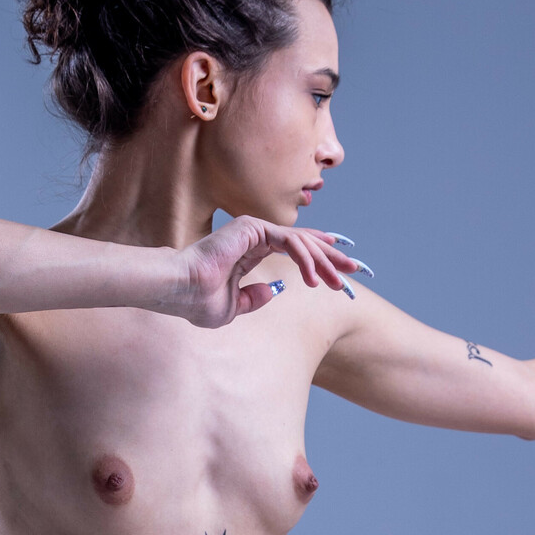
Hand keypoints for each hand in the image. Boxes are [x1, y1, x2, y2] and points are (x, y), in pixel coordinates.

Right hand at [171, 216, 360, 327]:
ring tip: (337, 283)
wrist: (180, 291)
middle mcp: (255, 236)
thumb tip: (275, 290)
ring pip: (301, 241)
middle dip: (331, 257)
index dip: (319, 257)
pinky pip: (289, 241)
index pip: (293, 249)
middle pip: (304, 242)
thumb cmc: (198, 300)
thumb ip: (255, 298)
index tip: (341, 270)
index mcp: (251, 251)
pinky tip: (314, 278)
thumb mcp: (234, 307)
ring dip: (323, 262)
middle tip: (354, 271)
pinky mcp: (253, 228)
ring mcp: (254, 229)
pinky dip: (305, 258)